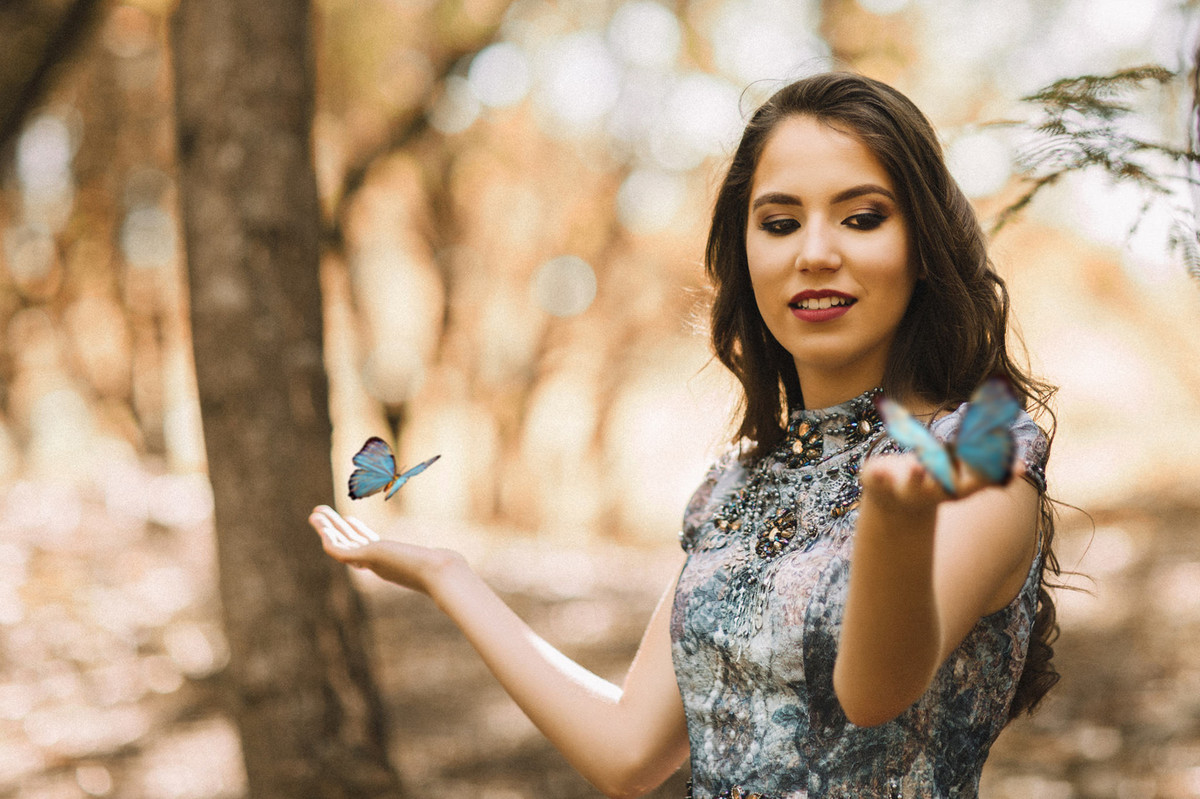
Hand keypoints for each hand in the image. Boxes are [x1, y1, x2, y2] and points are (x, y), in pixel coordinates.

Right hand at [308, 505, 464, 594]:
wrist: (438, 573)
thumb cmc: (442, 569)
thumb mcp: (437, 560)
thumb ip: (440, 560)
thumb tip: (454, 560)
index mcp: (388, 562)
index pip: (366, 545)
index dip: (355, 532)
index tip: (348, 518)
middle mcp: (375, 563)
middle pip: (349, 543)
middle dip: (334, 528)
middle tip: (320, 513)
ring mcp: (369, 561)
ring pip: (339, 544)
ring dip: (326, 528)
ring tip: (314, 512)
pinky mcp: (366, 558)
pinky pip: (337, 549)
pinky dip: (327, 537)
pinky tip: (320, 524)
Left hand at [861, 453, 1025, 515]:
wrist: (891, 501)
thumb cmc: (932, 480)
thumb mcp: (959, 476)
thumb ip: (986, 468)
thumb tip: (1022, 466)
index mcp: (955, 487)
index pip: (977, 480)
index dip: (990, 470)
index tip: (1006, 461)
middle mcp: (933, 491)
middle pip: (947, 485)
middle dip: (954, 475)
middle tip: (964, 464)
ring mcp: (907, 489)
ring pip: (914, 484)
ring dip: (917, 477)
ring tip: (918, 466)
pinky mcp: (882, 482)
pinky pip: (880, 480)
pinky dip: (881, 476)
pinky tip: (881, 470)